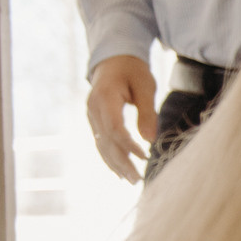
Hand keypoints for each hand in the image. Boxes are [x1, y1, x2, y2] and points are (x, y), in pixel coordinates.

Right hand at [85, 55, 158, 183]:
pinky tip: (119, 172)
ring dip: (115, 164)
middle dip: (121, 162)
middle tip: (137, 180)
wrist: (113, 59)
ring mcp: (91, 115)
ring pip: (100, 144)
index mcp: (104, 97)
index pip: (115, 128)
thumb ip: (147, 112)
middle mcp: (93, 108)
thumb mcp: (145, 86)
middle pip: (105, 141)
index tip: (145, 157)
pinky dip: (109, 157)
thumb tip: (150, 139)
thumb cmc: (132, 70)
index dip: (129, 145)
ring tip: (131, 181)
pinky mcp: (94, 120)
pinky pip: (99, 142)